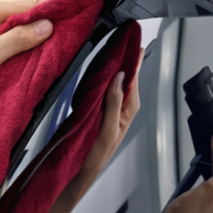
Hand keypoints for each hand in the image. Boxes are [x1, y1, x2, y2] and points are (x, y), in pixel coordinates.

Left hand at [0, 0, 54, 112]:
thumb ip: (18, 39)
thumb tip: (47, 26)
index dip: (52, 11)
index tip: (66, 25)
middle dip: (45, 6)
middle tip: (52, 29)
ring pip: (20, 2)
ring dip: (34, 16)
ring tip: (39, 38)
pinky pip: (12, 16)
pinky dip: (24, 25)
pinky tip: (25, 41)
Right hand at [73, 53, 142, 188]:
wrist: (78, 173)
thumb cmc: (95, 157)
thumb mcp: (107, 130)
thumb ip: (113, 104)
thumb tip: (120, 77)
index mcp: (127, 111)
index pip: (133, 80)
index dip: (134, 61)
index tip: (134, 43)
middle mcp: (120, 108)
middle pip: (124, 79)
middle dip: (124, 60)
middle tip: (122, 39)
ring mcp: (107, 109)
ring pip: (112, 83)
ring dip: (111, 67)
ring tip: (110, 48)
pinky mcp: (95, 111)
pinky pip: (100, 90)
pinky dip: (99, 78)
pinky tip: (95, 70)